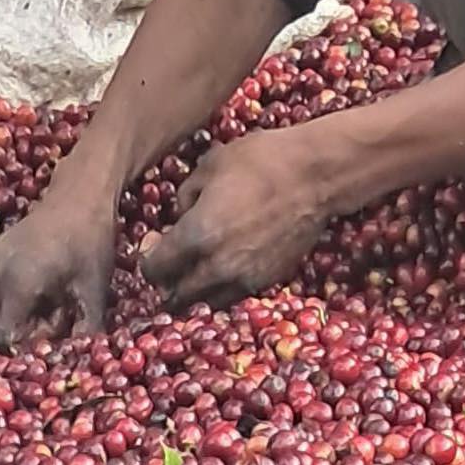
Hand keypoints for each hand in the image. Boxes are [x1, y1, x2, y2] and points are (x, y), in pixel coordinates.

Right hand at [0, 189, 116, 347]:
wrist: (78, 195)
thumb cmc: (90, 243)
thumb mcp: (94, 292)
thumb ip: (84, 334)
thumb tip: (74, 366)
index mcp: (17, 284)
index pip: (4, 338)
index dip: (25, 347)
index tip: (48, 339)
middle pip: (5, 324)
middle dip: (31, 328)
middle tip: (60, 310)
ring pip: (2, 309)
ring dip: (26, 311)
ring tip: (53, 293)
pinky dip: (18, 294)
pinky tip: (40, 281)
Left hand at [137, 122, 353, 312]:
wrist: (316, 175)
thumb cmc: (261, 160)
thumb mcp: (210, 165)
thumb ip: (185, 196)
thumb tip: (179, 217)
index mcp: (196, 236)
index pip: (154, 270)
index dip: (149, 260)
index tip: (154, 247)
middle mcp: (216, 267)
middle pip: (175, 296)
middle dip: (168, 282)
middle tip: (173, 263)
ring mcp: (243, 280)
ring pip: (204, 303)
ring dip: (195, 291)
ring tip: (198, 269)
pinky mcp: (265, 283)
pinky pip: (232, 296)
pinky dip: (222, 288)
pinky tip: (226, 266)